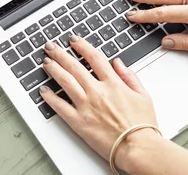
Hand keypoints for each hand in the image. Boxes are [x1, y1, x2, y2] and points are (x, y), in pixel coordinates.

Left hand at [40, 37, 159, 170]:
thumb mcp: (143, 96)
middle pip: (74, 66)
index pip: (94, 57)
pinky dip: (50, 97)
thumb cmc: (142, 126)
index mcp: (113, 84)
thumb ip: (130, 76)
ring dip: (53, 69)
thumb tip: (118, 63)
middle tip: (51, 46)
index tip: (73, 40)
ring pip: (65, 81)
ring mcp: (86, 106)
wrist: (139, 148)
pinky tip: (44, 90)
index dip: (82, 46)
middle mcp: (97, 92)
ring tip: (46, 62)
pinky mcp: (79, 122)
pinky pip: (60, 106)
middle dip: (60, 53)